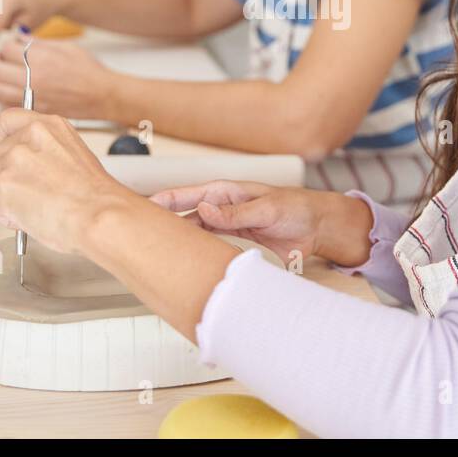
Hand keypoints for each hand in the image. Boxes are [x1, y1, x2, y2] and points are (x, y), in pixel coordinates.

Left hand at [0, 35, 113, 118]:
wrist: (103, 95)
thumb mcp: (66, 47)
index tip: (9, 46)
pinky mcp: (36, 110)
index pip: (6, 49)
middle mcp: (34, 78)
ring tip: (1, 74)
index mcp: (41, 59)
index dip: (5, 46)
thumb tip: (19, 39)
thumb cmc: (89, 70)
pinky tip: (12, 90)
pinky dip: (4, 96)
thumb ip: (39, 43)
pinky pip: (8, 104)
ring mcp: (33, 96)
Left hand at [0, 108, 131, 254]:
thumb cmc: (95, 196)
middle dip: (8, 177)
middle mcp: (29, 136)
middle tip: (32, 193)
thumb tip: (31, 165)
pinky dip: (7, 217)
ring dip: (6, 198)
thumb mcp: (75, 155)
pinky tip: (31, 217)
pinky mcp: (2, 185)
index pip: (8, 120)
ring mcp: (12, 159)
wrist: (99, 216)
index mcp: (49, 126)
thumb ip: (47, 152)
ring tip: (36, 207)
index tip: (10, 154)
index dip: (6, 141)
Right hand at [150, 181, 373, 267]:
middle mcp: (221, 209)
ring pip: (193, 234)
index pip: (187, 195)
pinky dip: (196, 255)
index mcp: (225, 192)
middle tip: (138, 235)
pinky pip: (209, 248)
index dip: (163, 201)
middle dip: (162, 224)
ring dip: (177, 242)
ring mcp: (226, 226)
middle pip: (184, 216)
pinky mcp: (234, 243)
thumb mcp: (267, 209)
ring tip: (155, 253)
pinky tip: (184, 264)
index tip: (143, 208)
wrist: (318, 228)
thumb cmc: (296, 207)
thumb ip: (236, 212)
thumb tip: (204, 210)